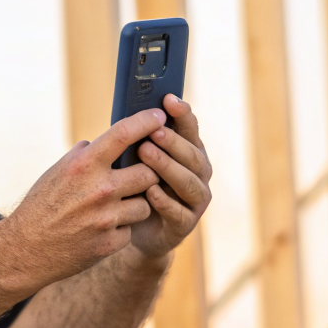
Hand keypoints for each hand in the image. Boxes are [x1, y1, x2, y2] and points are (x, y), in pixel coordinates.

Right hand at [0, 108, 164, 286]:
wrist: (25, 249)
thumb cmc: (41, 205)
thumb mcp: (57, 172)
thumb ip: (84, 156)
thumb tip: (107, 140)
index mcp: (83, 166)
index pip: (124, 134)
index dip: (146, 122)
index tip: (159, 116)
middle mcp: (99, 189)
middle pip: (148, 173)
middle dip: (148, 173)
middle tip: (140, 175)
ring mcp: (106, 219)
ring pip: (144, 204)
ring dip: (135, 204)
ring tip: (114, 207)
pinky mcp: (109, 243)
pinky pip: (130, 230)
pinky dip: (120, 228)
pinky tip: (102, 229)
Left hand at [128, 94, 211, 259]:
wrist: (131, 229)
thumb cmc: (132, 184)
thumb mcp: (133, 158)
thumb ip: (138, 138)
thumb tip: (129, 110)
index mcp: (189, 152)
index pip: (190, 129)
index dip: (182, 114)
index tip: (168, 98)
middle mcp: (199, 174)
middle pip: (192, 155)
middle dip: (173, 141)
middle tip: (152, 131)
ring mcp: (195, 200)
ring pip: (188, 182)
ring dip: (168, 166)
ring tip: (145, 153)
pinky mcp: (185, 225)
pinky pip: (179, 212)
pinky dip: (164, 201)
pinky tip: (150, 190)